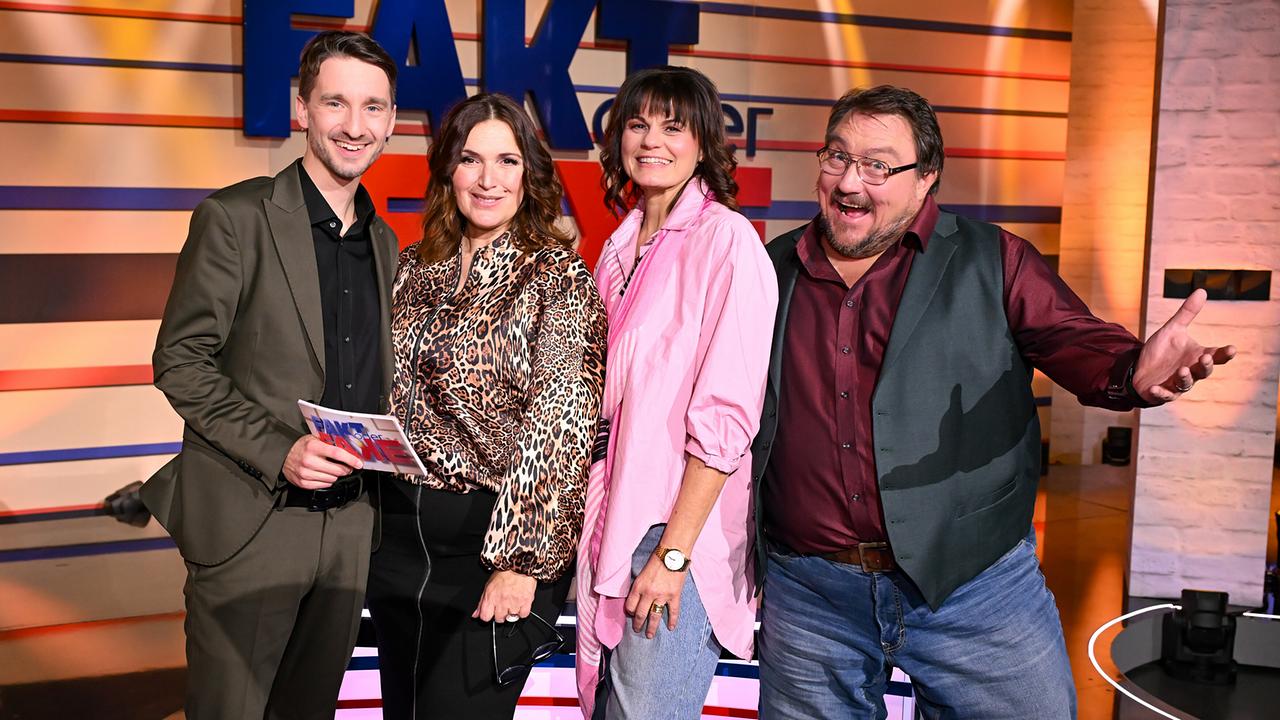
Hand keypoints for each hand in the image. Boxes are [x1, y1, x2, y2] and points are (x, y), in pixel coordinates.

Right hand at [281, 435, 361, 489]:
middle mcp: (309, 460)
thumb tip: (349, 446)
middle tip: (347, 467)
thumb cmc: (302, 447)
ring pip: (332, 479)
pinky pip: (324, 485)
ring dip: (336, 475)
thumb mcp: (314, 439)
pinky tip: (324, 475)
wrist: (283, 456)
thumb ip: (330, 442)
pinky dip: (328, 481)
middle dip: (346, 469)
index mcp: (313, 447)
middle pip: (337, 470)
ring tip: (332, 469)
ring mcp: (305, 473)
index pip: (337, 454)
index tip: (359, 463)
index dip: (351, 459)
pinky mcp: (303, 483)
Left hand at [473, 570, 537, 622]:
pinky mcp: (526, 602)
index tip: (492, 612)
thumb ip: (481, 602)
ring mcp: (514, 603)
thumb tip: (476, 614)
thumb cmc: (504, 573)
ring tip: (513, 603)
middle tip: (504, 606)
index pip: (485, 617)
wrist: (519, 565)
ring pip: (512, 618)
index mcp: (490, 598)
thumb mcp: (488, 586)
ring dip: (512, 612)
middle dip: (501, 614)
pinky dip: (522, 611)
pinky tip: (520, 604)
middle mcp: (501, 602)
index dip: (488, 615)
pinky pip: (523, 615)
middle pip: (499, 619)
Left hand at [624, 554, 686, 638]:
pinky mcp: (674, 596)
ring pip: (654, 617)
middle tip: (638, 630)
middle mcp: (649, 593)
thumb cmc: (657, 559)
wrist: (673, 553)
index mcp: (638, 586)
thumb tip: (638, 598)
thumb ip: (640, 586)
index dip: (630, 612)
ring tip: (650, 635)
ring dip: (652, 628)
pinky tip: (671, 628)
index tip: (632, 614)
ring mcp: (662, 596)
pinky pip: (673, 612)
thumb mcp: (642, 573)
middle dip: (638, 624)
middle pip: (640, 614)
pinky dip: (673, 621)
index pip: (630, 606)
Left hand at [1132, 289, 1236, 403]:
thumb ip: (1187, 314)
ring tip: (1183, 370)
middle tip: (1205, 357)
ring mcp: (1177, 384)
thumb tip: (1202, 290)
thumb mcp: (1173, 330)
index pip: (1216, 356)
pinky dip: (1160, 393)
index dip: (1224, 354)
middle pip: (1204, 371)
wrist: (1141, 369)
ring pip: (1186, 384)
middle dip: (1205, 365)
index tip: (1231, 349)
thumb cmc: (1162, 351)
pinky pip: (1163, 395)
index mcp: (1196, 356)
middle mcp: (1191, 371)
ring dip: (1185, 378)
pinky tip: (1156, 388)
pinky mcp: (1162, 393)